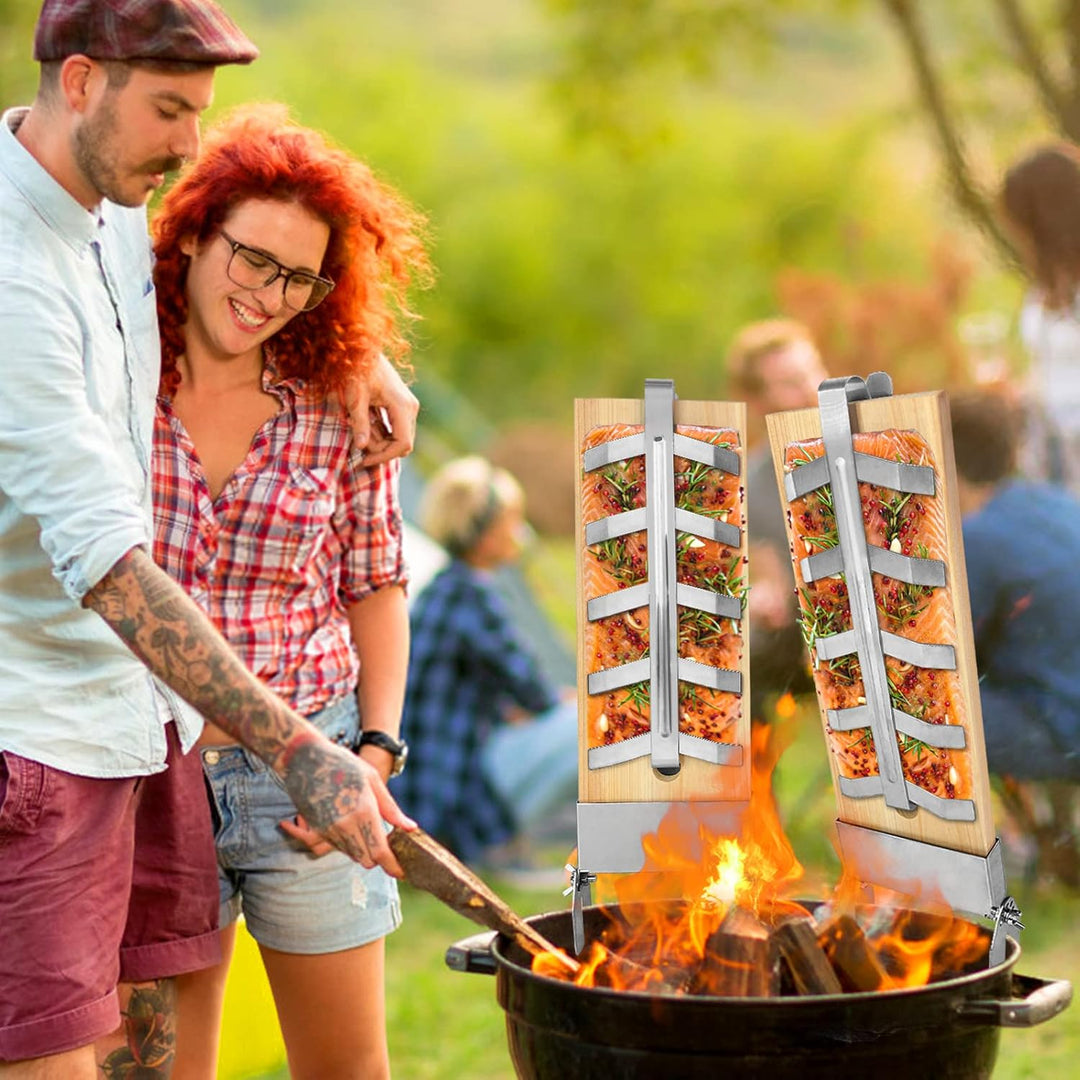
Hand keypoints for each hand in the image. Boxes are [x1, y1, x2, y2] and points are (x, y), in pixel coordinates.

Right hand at [278, 736, 415, 875]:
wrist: (305, 759)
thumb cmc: (343, 764)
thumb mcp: (373, 780)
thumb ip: (391, 809)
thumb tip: (410, 828)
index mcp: (364, 812)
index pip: (380, 852)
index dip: (392, 865)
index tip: (400, 871)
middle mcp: (346, 826)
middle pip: (366, 859)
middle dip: (378, 856)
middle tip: (386, 842)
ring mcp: (329, 830)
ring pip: (351, 854)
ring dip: (362, 848)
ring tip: (366, 825)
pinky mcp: (317, 830)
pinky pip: (338, 846)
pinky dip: (348, 842)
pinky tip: (351, 822)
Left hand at [340, 354, 418, 466]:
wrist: (363, 349)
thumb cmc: (357, 371)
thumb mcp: (355, 398)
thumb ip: (359, 423)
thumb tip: (361, 447)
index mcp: (402, 406)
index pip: (402, 444)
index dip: (384, 456)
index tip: (364, 460)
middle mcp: (411, 408)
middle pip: (403, 444)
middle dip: (381, 449)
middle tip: (358, 443)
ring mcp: (409, 406)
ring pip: (401, 437)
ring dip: (381, 441)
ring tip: (360, 430)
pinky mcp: (403, 405)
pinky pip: (397, 428)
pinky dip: (383, 432)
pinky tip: (367, 425)